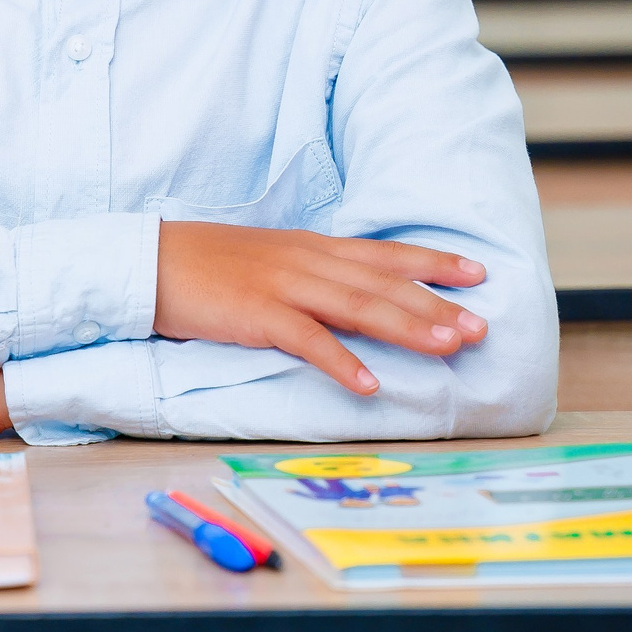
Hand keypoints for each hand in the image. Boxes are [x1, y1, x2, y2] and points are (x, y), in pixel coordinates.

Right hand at [155, 223, 486, 394]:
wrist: (150, 262)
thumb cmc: (210, 267)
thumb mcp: (272, 261)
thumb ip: (315, 274)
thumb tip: (357, 297)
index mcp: (313, 247)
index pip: (384, 254)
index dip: (433, 262)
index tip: (478, 274)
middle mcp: (307, 261)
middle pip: (383, 284)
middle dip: (436, 305)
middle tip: (480, 327)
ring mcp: (283, 286)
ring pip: (358, 306)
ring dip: (406, 327)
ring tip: (447, 347)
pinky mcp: (256, 314)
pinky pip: (307, 340)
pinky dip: (340, 361)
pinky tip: (368, 383)